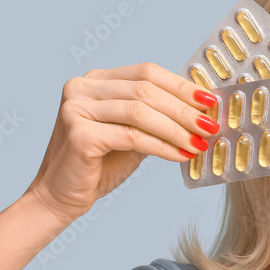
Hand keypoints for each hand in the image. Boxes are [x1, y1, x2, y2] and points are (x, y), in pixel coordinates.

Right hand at [26, 62, 219, 220]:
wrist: (59, 198)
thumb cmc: (97, 167)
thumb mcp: (130, 134)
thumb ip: (156, 118)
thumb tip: (200, 111)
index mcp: (94, 80)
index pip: (146, 72)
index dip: (181, 85)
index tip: (210, 101)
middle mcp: (81, 87)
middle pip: (145, 90)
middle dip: (184, 109)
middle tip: (210, 126)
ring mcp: (77, 109)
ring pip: (141, 112)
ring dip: (177, 129)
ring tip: (199, 143)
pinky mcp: (79, 134)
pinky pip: (132, 136)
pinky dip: (162, 146)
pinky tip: (180, 155)